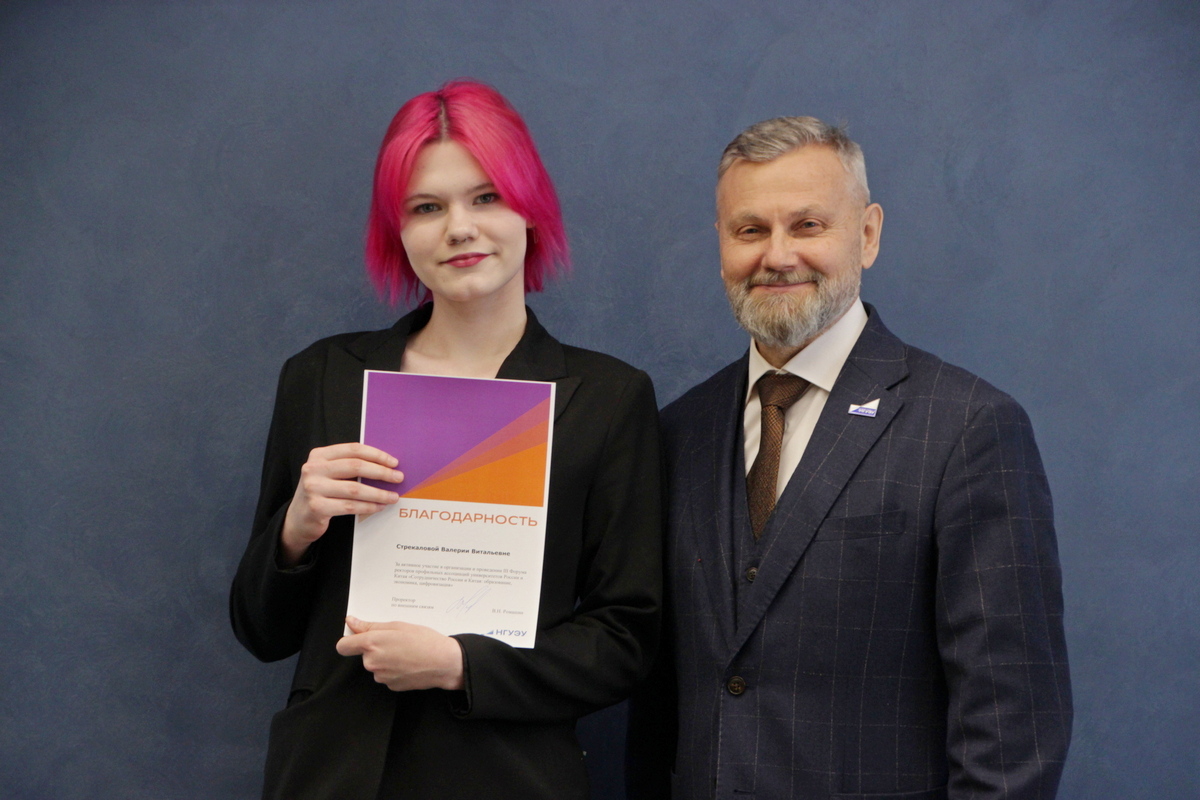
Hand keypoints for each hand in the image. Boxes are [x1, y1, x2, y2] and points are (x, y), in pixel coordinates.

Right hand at [280, 443, 402, 564]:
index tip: (394, 462)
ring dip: (378, 493)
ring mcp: (313, 488)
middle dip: (381, 472)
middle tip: (398, 477)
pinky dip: (368, 506)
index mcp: (319, 455)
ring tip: (393, 496)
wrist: (298, 519)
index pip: (353, 449)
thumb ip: (349, 466)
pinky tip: (379, 507)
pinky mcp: (316, 507)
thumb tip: (385, 465)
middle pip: (355, 466)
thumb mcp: (329, 473)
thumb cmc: (321, 493)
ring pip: (355, 489)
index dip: (376, 454)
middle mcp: (314, 468)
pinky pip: (350, 506)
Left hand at [336, 616, 464, 691]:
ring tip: (406, 653)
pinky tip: (409, 664)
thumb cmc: (424, 641)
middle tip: (397, 641)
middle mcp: (372, 662)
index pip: (343, 646)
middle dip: (376, 648)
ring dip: (386, 659)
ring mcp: (381, 676)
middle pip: (364, 655)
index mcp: (372, 644)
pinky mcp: (390, 686)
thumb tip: (351, 622)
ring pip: (376, 665)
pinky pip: (386, 675)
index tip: (357, 638)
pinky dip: (394, 670)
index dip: (349, 641)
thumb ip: (370, 625)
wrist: (444, 663)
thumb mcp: (398, 625)